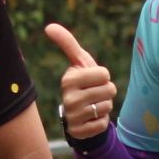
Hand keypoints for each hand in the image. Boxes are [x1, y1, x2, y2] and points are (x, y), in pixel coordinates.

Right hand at [45, 23, 115, 139]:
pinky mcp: (79, 132)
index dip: (103, 77)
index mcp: (69, 79)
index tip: (91, 81)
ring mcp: (73, 117)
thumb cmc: (82, 82)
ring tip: (92, 105)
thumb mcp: (78, 62)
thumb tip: (49, 26)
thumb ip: (67, 43)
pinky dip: (101, 121)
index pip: (105, 74)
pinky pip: (104, 123)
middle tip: (93, 94)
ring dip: (104, 106)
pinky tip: (91, 119)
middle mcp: (69, 98)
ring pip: (108, 107)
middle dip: (106, 92)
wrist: (77, 114)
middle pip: (110, 90)